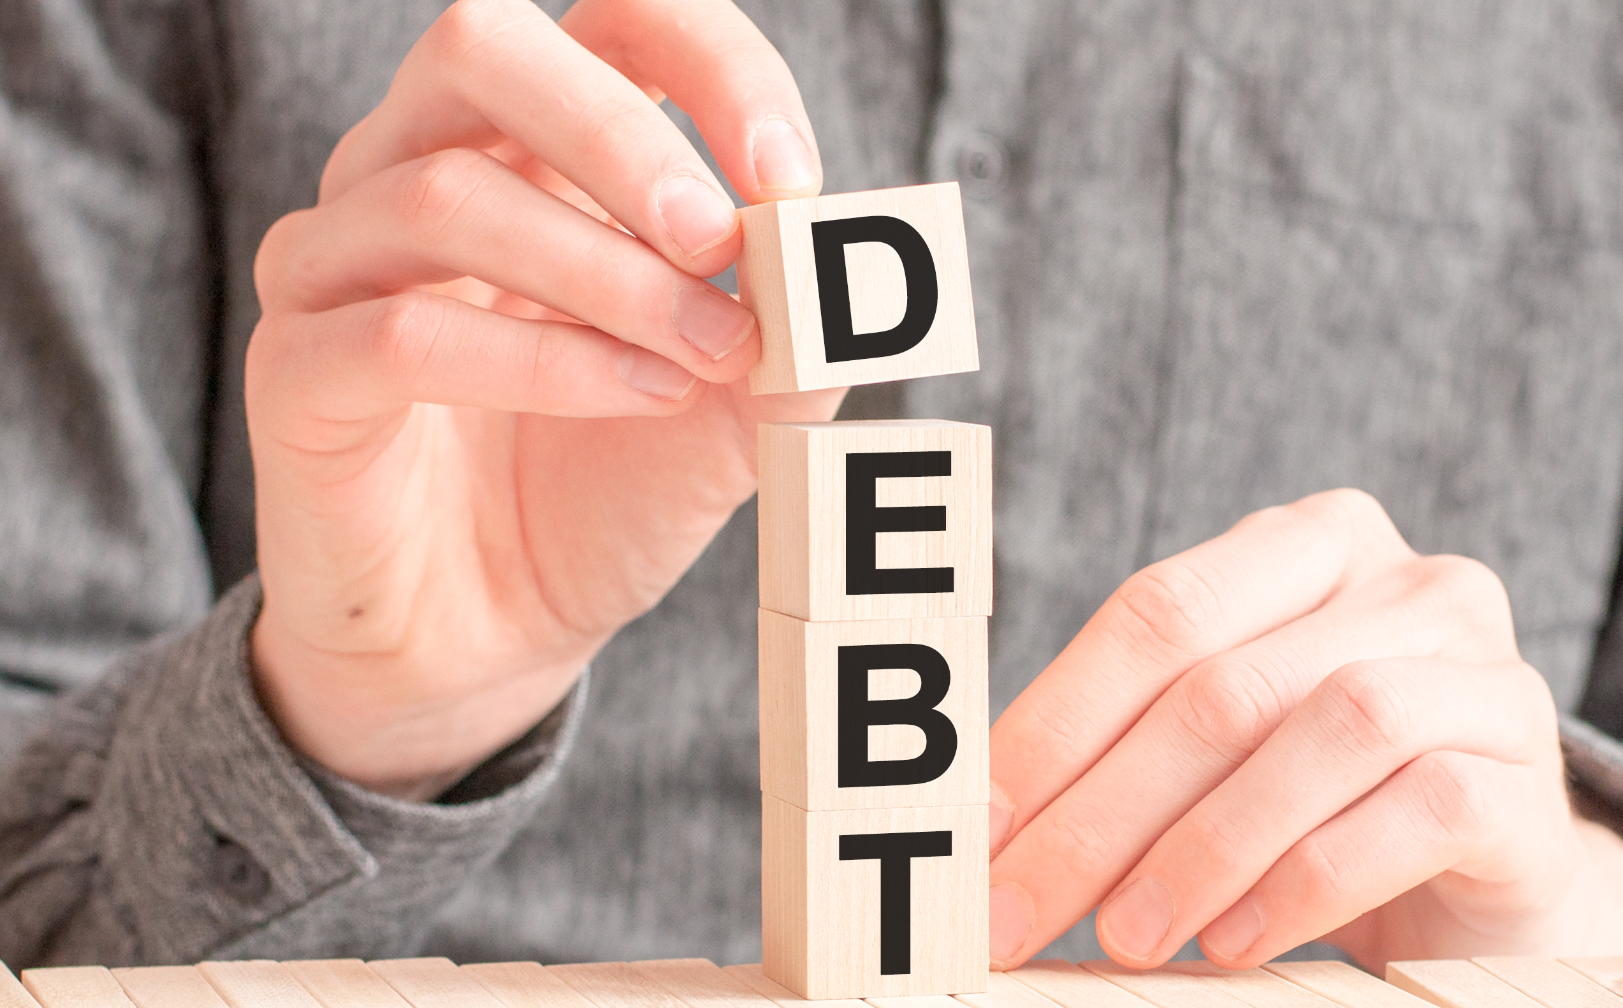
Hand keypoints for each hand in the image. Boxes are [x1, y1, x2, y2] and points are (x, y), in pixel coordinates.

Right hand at [245, 0, 841, 799]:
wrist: (494, 639)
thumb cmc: (606, 493)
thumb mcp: (740, 408)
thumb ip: (798, 334)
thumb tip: (845, 261)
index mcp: (532, 148)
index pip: (611, 24)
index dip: (709, 69)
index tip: (789, 176)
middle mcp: (415, 169)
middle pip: (483, 47)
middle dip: (624, 137)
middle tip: (721, 242)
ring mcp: (337, 263)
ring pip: (445, 195)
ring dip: (607, 276)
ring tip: (704, 358)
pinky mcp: (299, 373)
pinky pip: (405, 333)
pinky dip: (543, 362)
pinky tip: (635, 397)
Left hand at [985, 490, 1622, 971]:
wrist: (1491, 881)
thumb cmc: (1323, 804)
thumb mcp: (1221, 753)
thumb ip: (1128, 749)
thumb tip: (985, 829)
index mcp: (1308, 545)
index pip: (1157, 613)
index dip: (1052, 724)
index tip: (975, 830)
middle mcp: (1407, 581)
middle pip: (1224, 684)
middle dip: (1101, 812)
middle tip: (1022, 911)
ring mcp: (1483, 669)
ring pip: (1325, 728)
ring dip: (1203, 846)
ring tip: (1130, 935)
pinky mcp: (1529, 774)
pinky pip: (1418, 808)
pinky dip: (1309, 878)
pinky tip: (1238, 940)